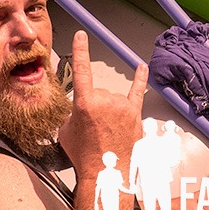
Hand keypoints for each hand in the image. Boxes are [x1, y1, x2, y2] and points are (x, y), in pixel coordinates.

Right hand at [59, 31, 147, 176]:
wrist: (105, 174)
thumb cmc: (84, 154)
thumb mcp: (66, 130)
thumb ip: (73, 112)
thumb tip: (82, 109)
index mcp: (85, 102)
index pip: (81, 70)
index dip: (80, 50)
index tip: (80, 35)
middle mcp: (106, 101)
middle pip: (96, 91)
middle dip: (92, 105)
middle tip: (91, 128)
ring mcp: (122, 107)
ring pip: (112, 97)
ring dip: (107, 109)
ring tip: (105, 131)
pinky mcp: (135, 115)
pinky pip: (137, 92)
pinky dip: (140, 79)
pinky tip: (142, 68)